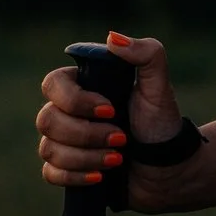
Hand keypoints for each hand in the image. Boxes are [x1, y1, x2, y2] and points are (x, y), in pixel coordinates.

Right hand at [35, 30, 186, 212]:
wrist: (168, 168)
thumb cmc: (161, 123)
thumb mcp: (159, 87)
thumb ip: (147, 54)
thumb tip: (112, 38)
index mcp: (83, 86)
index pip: (52, 84)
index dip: (76, 100)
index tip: (111, 110)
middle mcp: (67, 112)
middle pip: (47, 120)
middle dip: (86, 134)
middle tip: (121, 139)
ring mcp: (64, 142)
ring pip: (48, 149)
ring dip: (86, 157)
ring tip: (118, 158)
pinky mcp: (67, 169)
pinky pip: (50, 174)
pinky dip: (75, 176)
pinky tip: (100, 177)